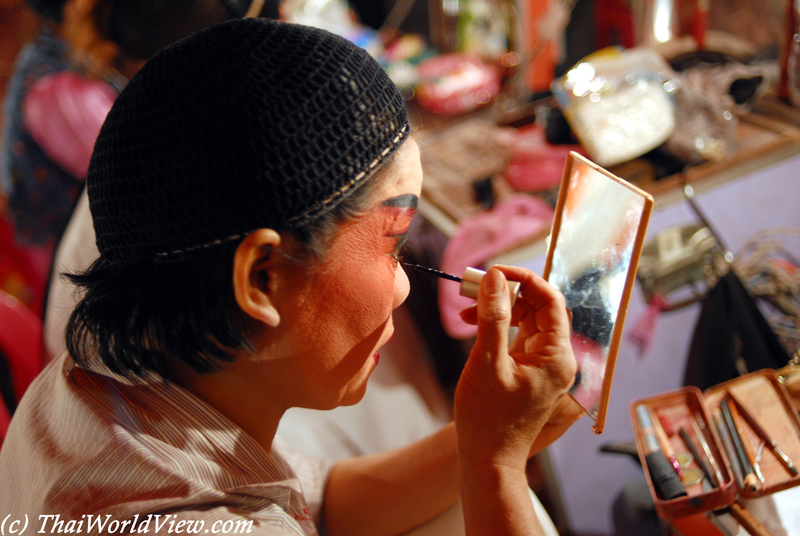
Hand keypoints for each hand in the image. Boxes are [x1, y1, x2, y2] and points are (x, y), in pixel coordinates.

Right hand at [454, 266, 576, 465]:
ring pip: (527, 319)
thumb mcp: (487, 363)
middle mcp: (558, 358)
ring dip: (500, 307)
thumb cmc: (488, 419)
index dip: (524, 278)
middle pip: (539, 307)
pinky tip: (475, 324)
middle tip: (474, 287)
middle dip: (507, 292)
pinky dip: (499, 326)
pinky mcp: (530, 370)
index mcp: (558, 357)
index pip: (550, 300)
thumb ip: (493, 318)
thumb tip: (495, 278)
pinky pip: (519, 335)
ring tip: (468, 308)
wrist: (488, 459)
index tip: (494, 271)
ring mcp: (544, 364)